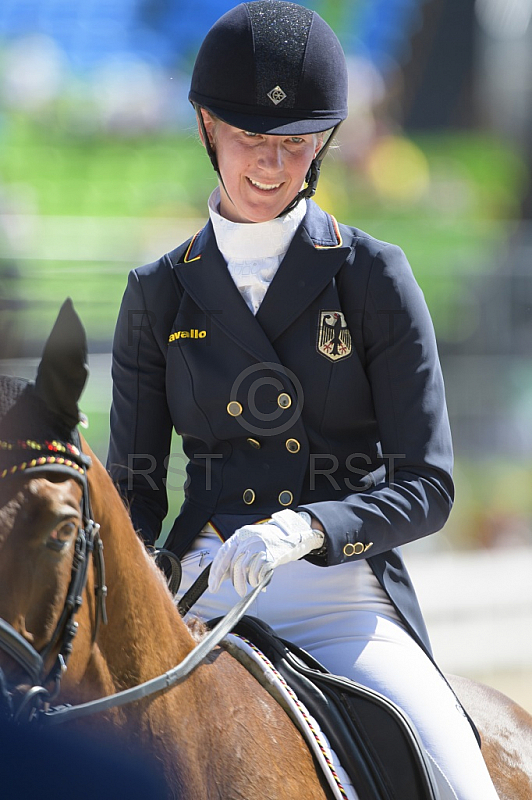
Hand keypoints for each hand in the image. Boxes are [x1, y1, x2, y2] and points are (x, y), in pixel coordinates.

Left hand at [208, 509, 324, 596]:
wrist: (293, 538)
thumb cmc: (269, 544)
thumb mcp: (251, 544)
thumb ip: (237, 556)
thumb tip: (221, 575)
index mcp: (241, 535)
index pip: (223, 553)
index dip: (216, 570)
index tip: (212, 585)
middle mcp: (248, 538)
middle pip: (232, 562)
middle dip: (229, 580)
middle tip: (226, 590)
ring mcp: (259, 545)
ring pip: (243, 568)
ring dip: (243, 582)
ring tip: (245, 590)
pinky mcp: (269, 554)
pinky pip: (257, 571)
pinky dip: (256, 580)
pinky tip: (260, 583)